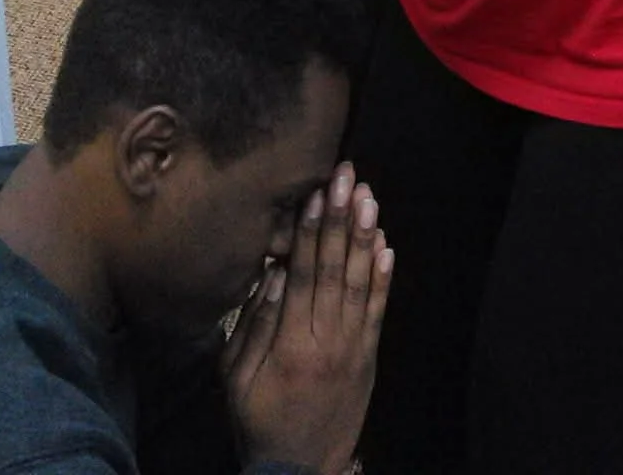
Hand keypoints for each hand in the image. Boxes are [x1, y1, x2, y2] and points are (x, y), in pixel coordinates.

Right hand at [225, 162, 391, 474]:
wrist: (300, 471)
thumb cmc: (259, 422)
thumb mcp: (236, 380)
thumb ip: (254, 325)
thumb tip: (272, 272)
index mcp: (290, 345)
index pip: (303, 275)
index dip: (310, 232)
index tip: (316, 193)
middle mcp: (327, 340)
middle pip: (335, 269)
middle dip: (341, 219)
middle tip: (347, 177)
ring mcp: (353, 348)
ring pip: (360, 282)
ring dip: (365, 237)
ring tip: (368, 197)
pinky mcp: (368, 356)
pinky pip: (378, 310)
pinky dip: (383, 276)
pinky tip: (385, 244)